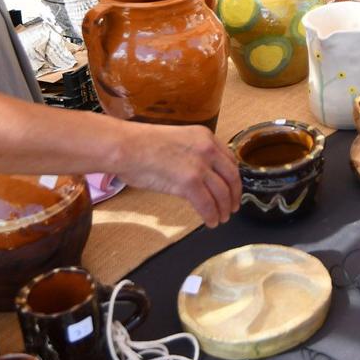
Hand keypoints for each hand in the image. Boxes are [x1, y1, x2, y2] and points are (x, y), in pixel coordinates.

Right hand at [124, 124, 240, 224]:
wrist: (125, 147)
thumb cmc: (140, 144)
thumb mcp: (176, 140)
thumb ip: (191, 155)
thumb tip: (197, 174)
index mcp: (204, 136)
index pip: (229, 160)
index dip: (233, 178)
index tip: (232, 188)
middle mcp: (207, 149)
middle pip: (232, 177)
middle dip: (234, 195)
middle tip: (232, 207)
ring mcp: (200, 166)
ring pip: (222, 193)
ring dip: (224, 209)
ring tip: (221, 218)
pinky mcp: (189, 183)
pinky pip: (208, 205)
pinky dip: (211, 216)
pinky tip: (210, 222)